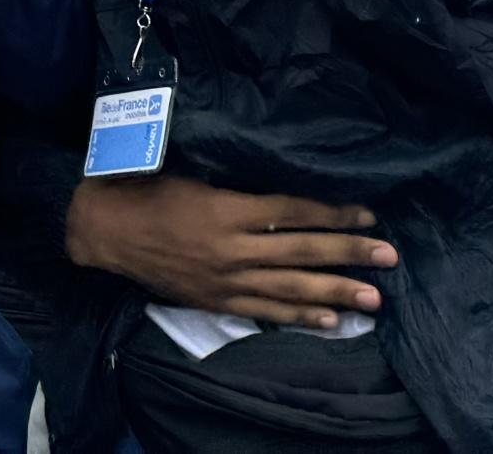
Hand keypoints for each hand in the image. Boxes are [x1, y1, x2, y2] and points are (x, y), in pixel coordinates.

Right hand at [65, 177, 394, 329]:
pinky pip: (264, 311)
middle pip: (301, 252)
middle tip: (389, 257)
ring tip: (374, 297)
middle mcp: (231, 247)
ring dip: (335, 291)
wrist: (103, 228)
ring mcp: (225, 279)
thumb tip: (279, 179)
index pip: (293, 212)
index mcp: (226, 208)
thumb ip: (235, 181)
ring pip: (290, 288)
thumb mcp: (192, 171)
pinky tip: (332, 320)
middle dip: (348, 253)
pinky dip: (299, 318)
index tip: (368, 214)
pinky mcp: (215, 300)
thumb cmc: (145, 188)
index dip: (332, 213)